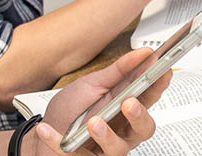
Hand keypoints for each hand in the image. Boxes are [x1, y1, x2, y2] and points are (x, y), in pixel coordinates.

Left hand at [29, 48, 169, 154]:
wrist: (40, 133)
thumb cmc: (70, 111)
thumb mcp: (92, 85)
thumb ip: (118, 72)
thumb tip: (143, 54)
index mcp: (125, 109)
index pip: (149, 98)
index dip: (158, 86)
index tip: (162, 72)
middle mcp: (121, 132)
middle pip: (143, 129)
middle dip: (140, 117)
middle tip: (129, 103)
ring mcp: (105, 149)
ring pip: (118, 149)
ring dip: (106, 136)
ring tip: (93, 122)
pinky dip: (58, 142)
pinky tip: (46, 130)